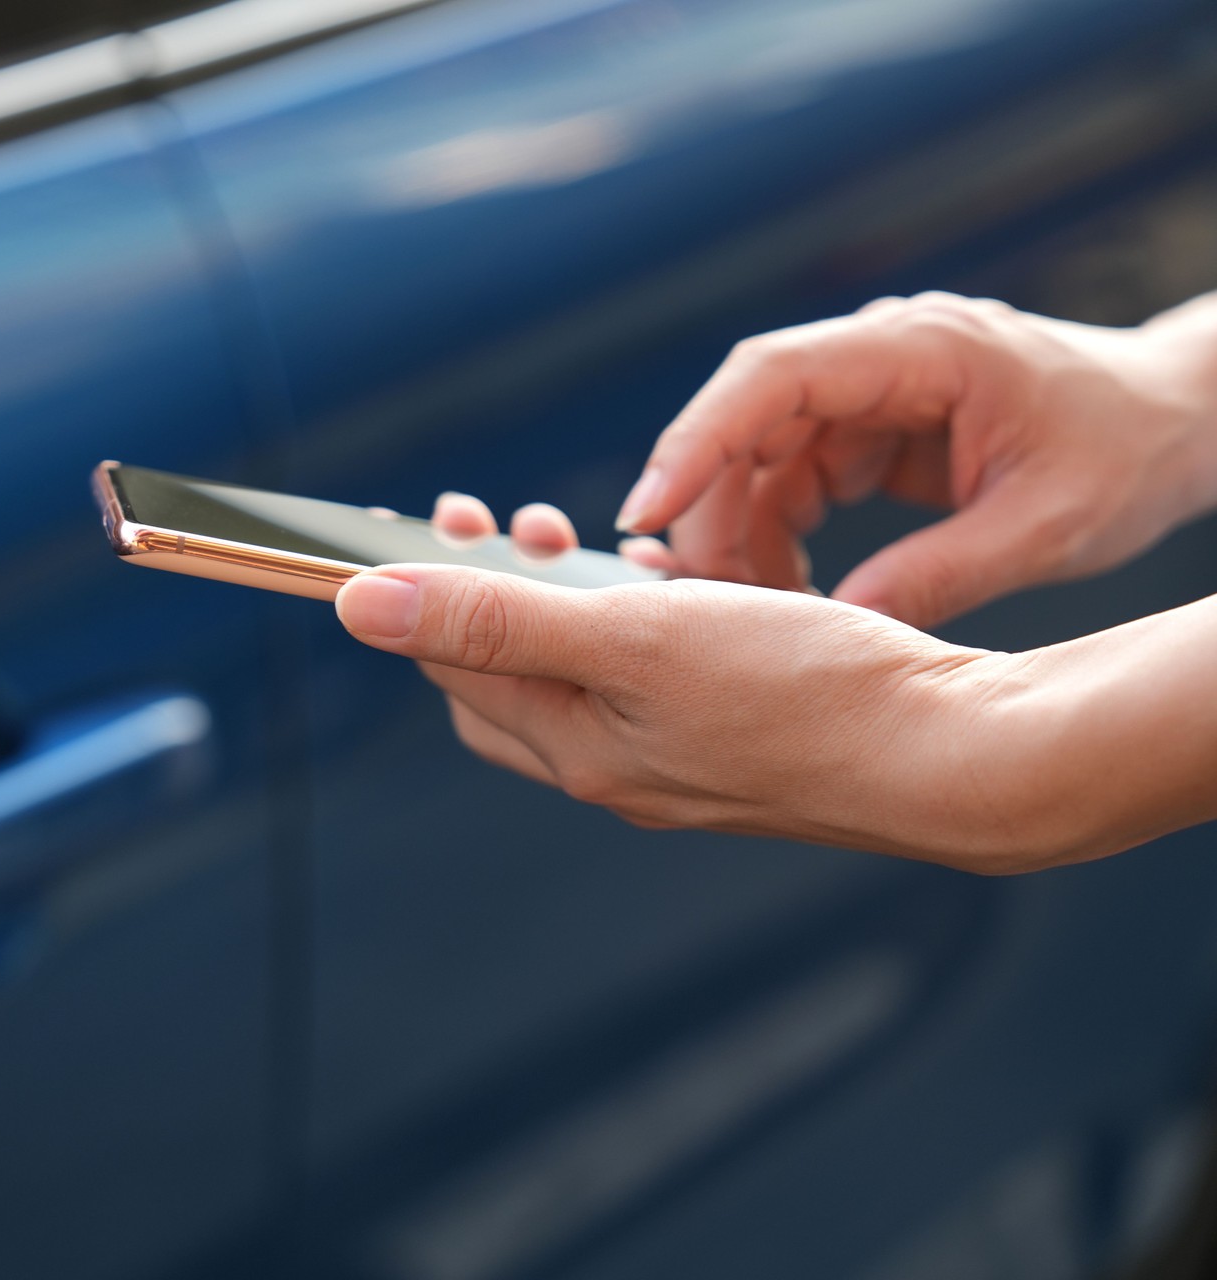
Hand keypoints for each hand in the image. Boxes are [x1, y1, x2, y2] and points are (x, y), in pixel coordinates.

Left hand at [345, 492, 1064, 868]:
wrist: (962, 755)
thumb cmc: (808, 693)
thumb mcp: (635, 637)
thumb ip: (496, 619)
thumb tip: (358, 606)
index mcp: (580, 750)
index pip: (457, 669)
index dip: (433, 588)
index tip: (448, 512)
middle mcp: (619, 768)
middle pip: (508, 676)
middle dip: (494, 591)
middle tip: (517, 521)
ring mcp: (680, 761)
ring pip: (585, 673)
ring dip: (568, 599)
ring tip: (589, 539)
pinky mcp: (738, 741)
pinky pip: (654, 677)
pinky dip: (640, 621)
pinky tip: (674, 577)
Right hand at [613, 291, 1216, 627]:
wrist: (1176, 424)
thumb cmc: (1128, 454)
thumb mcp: (1048, 526)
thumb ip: (942, 575)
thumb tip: (839, 629)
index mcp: (922, 349)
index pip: (772, 375)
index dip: (696, 441)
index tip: (645, 512)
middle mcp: (878, 357)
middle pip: (744, 422)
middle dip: (708, 512)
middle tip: (697, 601)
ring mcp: (867, 393)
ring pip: (755, 461)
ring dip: (740, 537)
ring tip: (756, 614)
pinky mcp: (866, 433)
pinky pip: (788, 483)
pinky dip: (775, 541)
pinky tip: (790, 596)